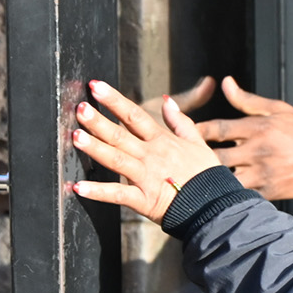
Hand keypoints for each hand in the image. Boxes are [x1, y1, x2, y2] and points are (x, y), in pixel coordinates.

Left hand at [71, 80, 220, 223]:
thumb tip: (167, 100)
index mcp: (163, 141)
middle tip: (80, 108)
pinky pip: (118, 195)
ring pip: (117, 160)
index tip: (96, 86)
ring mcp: (146, 178)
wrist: (215, 206)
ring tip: (76, 137)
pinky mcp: (144, 199)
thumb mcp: (198, 143)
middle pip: (121, 135)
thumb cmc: (208, 176)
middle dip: (99, 121)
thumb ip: (181, 121)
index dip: (115, 100)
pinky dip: (98, 192)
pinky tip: (78, 186)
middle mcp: (152, 156)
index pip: (135, 116)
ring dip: (96, 149)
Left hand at [192, 75, 292, 200]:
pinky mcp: (268, 191)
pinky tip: (217, 192)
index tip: (179, 131)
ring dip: (209, 178)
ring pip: (225, 178)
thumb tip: (224, 83)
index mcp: (257, 128)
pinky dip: (228, 193)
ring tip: (194, 177)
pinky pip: (241, 193)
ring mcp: (262, 173)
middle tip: (181, 159)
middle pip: (214, 156)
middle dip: (196, 158)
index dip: (194, 130)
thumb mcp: (278, 109)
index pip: (216, 129)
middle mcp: (257, 150)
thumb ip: (247, 100)